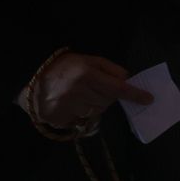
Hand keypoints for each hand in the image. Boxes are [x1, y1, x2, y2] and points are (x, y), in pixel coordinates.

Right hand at [29, 53, 151, 128]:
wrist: (31, 78)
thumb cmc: (64, 66)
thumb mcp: (88, 60)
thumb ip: (110, 69)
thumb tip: (128, 80)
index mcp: (86, 75)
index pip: (117, 88)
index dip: (134, 94)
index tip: (148, 99)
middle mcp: (78, 92)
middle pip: (108, 101)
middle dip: (108, 96)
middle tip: (96, 88)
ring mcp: (67, 108)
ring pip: (96, 112)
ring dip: (95, 105)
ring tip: (83, 95)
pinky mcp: (59, 119)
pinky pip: (81, 121)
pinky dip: (81, 114)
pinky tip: (72, 104)